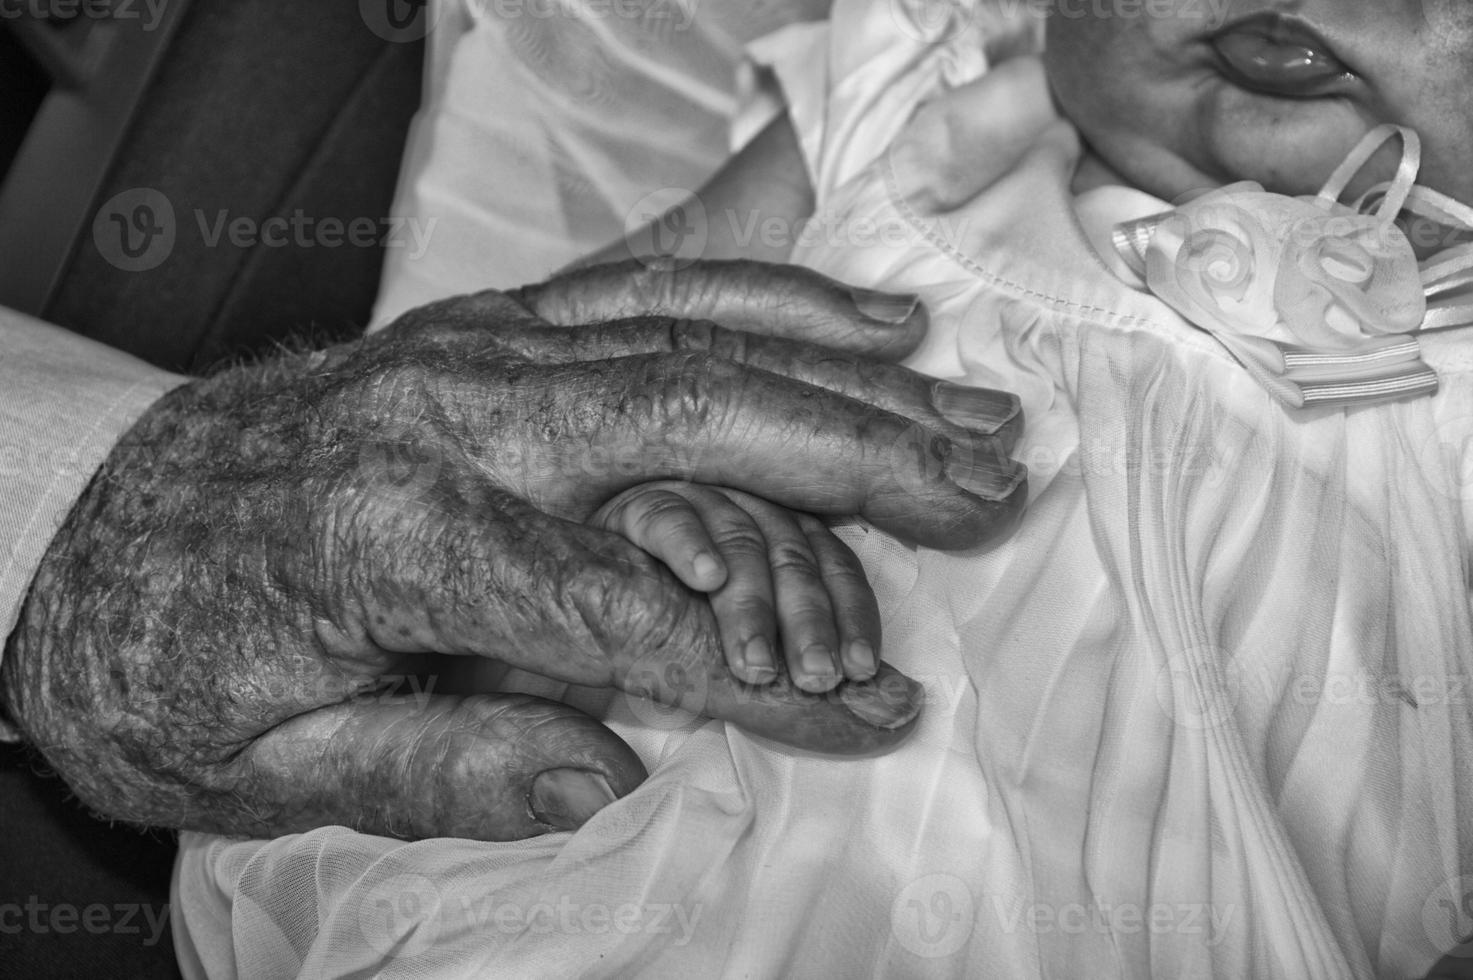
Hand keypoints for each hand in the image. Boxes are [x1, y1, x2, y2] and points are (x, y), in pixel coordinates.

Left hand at [0, 259, 1025, 840]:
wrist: (98, 525)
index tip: (870, 715)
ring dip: (852, 377)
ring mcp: (478, 347)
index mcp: (394, 537)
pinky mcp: (493, 323)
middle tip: (993, 491)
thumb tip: (608, 777)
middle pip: (700, 425)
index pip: (626, 611)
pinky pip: (657, 286)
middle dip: (863, 463)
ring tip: (975, 411)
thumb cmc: (182, 658)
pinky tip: (868, 317)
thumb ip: (442, 772)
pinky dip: (774, 294)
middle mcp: (451, 415)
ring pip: (702, 341)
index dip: (762, 674)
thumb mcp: (270, 770)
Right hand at [592, 481, 883, 693]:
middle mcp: (746, 512)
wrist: (569, 596)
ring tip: (754, 664)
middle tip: (814, 680)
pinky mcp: (633, 507)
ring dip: (751, 605)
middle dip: (810, 622)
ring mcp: (692, 503)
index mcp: (781, 539)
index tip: (863, 671)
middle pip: (795, 555)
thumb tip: (904, 712)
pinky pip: (668, 516)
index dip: (854, 616)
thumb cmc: (665, 633)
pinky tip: (703, 579)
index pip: (834, 565)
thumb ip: (808, 689)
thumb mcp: (741, 670)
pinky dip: (690, 545)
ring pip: (739, 538)